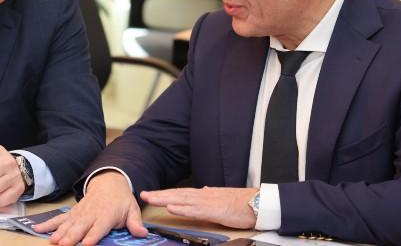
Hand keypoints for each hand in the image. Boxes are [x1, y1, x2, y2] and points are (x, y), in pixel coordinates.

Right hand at [33, 171, 146, 245]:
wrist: (109, 182)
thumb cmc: (121, 200)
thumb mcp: (132, 209)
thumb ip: (135, 223)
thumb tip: (143, 233)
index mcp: (106, 215)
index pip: (99, 227)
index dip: (93, 235)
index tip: (86, 243)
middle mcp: (91, 214)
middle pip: (80, 226)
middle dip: (72, 236)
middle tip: (64, 244)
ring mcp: (80, 213)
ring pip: (68, 223)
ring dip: (59, 232)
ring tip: (52, 241)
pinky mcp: (72, 213)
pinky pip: (59, 218)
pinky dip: (48, 224)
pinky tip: (38, 230)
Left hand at [140, 186, 257, 228]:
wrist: (258, 203)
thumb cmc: (241, 203)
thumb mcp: (221, 198)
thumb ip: (209, 196)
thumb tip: (201, 191)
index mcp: (204, 194)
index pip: (180, 193)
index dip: (165, 193)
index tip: (151, 194)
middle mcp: (203, 195)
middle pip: (177, 194)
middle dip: (159, 195)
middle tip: (143, 194)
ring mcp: (208, 202)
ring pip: (182, 200)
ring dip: (166, 199)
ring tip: (151, 199)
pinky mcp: (215, 210)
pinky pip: (195, 210)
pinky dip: (182, 209)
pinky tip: (172, 208)